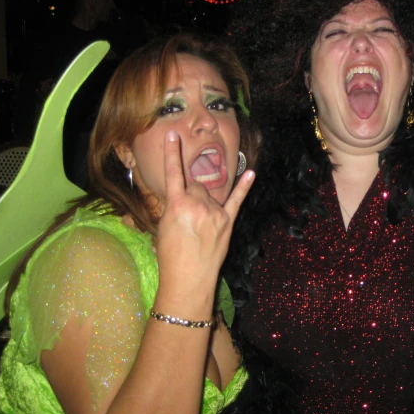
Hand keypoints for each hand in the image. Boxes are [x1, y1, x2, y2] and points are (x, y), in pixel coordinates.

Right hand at [156, 130, 253, 304]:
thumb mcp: (163, 227)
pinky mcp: (228, 221)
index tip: (172, 135)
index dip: (172, 153)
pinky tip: (251, 173)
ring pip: (210, 195)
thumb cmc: (170, 256)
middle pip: (195, 186)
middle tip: (186, 218)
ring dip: (205, 203)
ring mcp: (215, 212)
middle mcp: (197, 204)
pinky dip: (244, 186)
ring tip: (198, 226)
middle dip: (191, 195)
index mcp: (176, 204)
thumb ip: (173, 208)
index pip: (173, 174)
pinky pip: (237, 200)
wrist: (189, 279)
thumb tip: (180, 200)